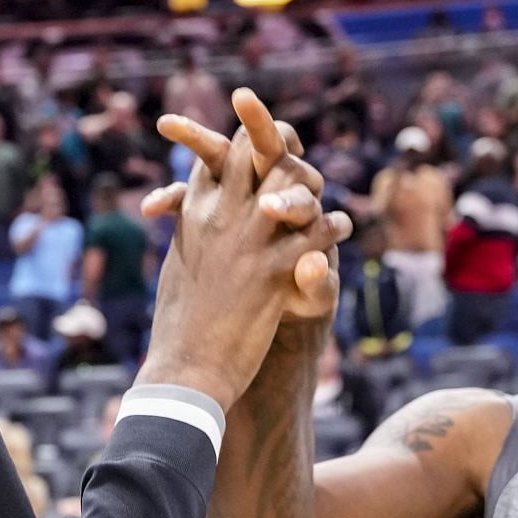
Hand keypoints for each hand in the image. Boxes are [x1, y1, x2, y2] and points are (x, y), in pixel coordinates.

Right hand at [137, 112, 351, 410]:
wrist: (185, 370)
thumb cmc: (177, 325)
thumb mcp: (178, 267)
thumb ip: (191, 235)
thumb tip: (190, 220)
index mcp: (192, 216)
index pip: (217, 159)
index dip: (241, 148)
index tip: (259, 148)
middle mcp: (219, 218)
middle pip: (255, 154)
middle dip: (280, 148)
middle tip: (299, 154)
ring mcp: (248, 241)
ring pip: (291, 185)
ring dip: (311, 186)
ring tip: (325, 192)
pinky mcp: (273, 271)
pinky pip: (315, 234)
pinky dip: (330, 227)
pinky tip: (339, 228)